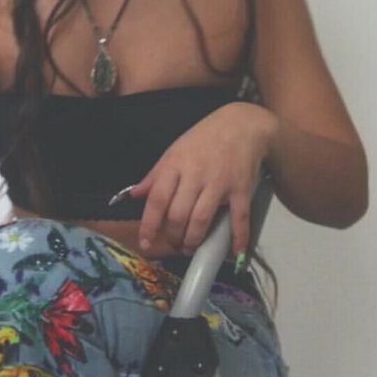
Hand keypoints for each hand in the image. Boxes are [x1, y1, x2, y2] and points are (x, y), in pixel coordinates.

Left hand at [130, 103, 278, 257]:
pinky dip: (237, 237)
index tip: (145, 242)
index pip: (157, 200)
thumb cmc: (204, 138)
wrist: (241, 124)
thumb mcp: (174, 150)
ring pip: (201, 219)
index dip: (149, 225)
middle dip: (173, 236)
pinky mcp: (241, 188)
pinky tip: (233, 252)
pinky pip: (238, 218)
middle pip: (178, 214)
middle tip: (174, 244)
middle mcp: (195, 175)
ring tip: (190, 247)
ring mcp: (219, 182)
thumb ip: (155, 175)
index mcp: (175, 165)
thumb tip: (134, 194)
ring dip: (193, 240)